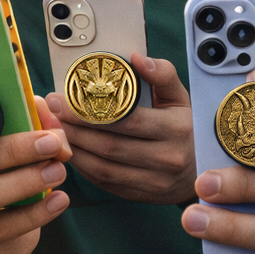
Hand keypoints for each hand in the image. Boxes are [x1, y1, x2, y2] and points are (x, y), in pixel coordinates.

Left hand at [45, 52, 195, 204]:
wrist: (204, 172)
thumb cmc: (186, 127)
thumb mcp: (181, 99)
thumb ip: (161, 75)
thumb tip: (135, 57)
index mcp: (177, 129)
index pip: (126, 120)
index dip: (88, 111)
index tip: (61, 98)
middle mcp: (167, 158)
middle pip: (108, 145)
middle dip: (73, 128)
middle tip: (49, 112)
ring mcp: (153, 182)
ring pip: (102, 167)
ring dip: (72, 148)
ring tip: (53, 130)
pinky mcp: (139, 196)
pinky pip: (103, 181)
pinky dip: (81, 165)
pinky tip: (68, 149)